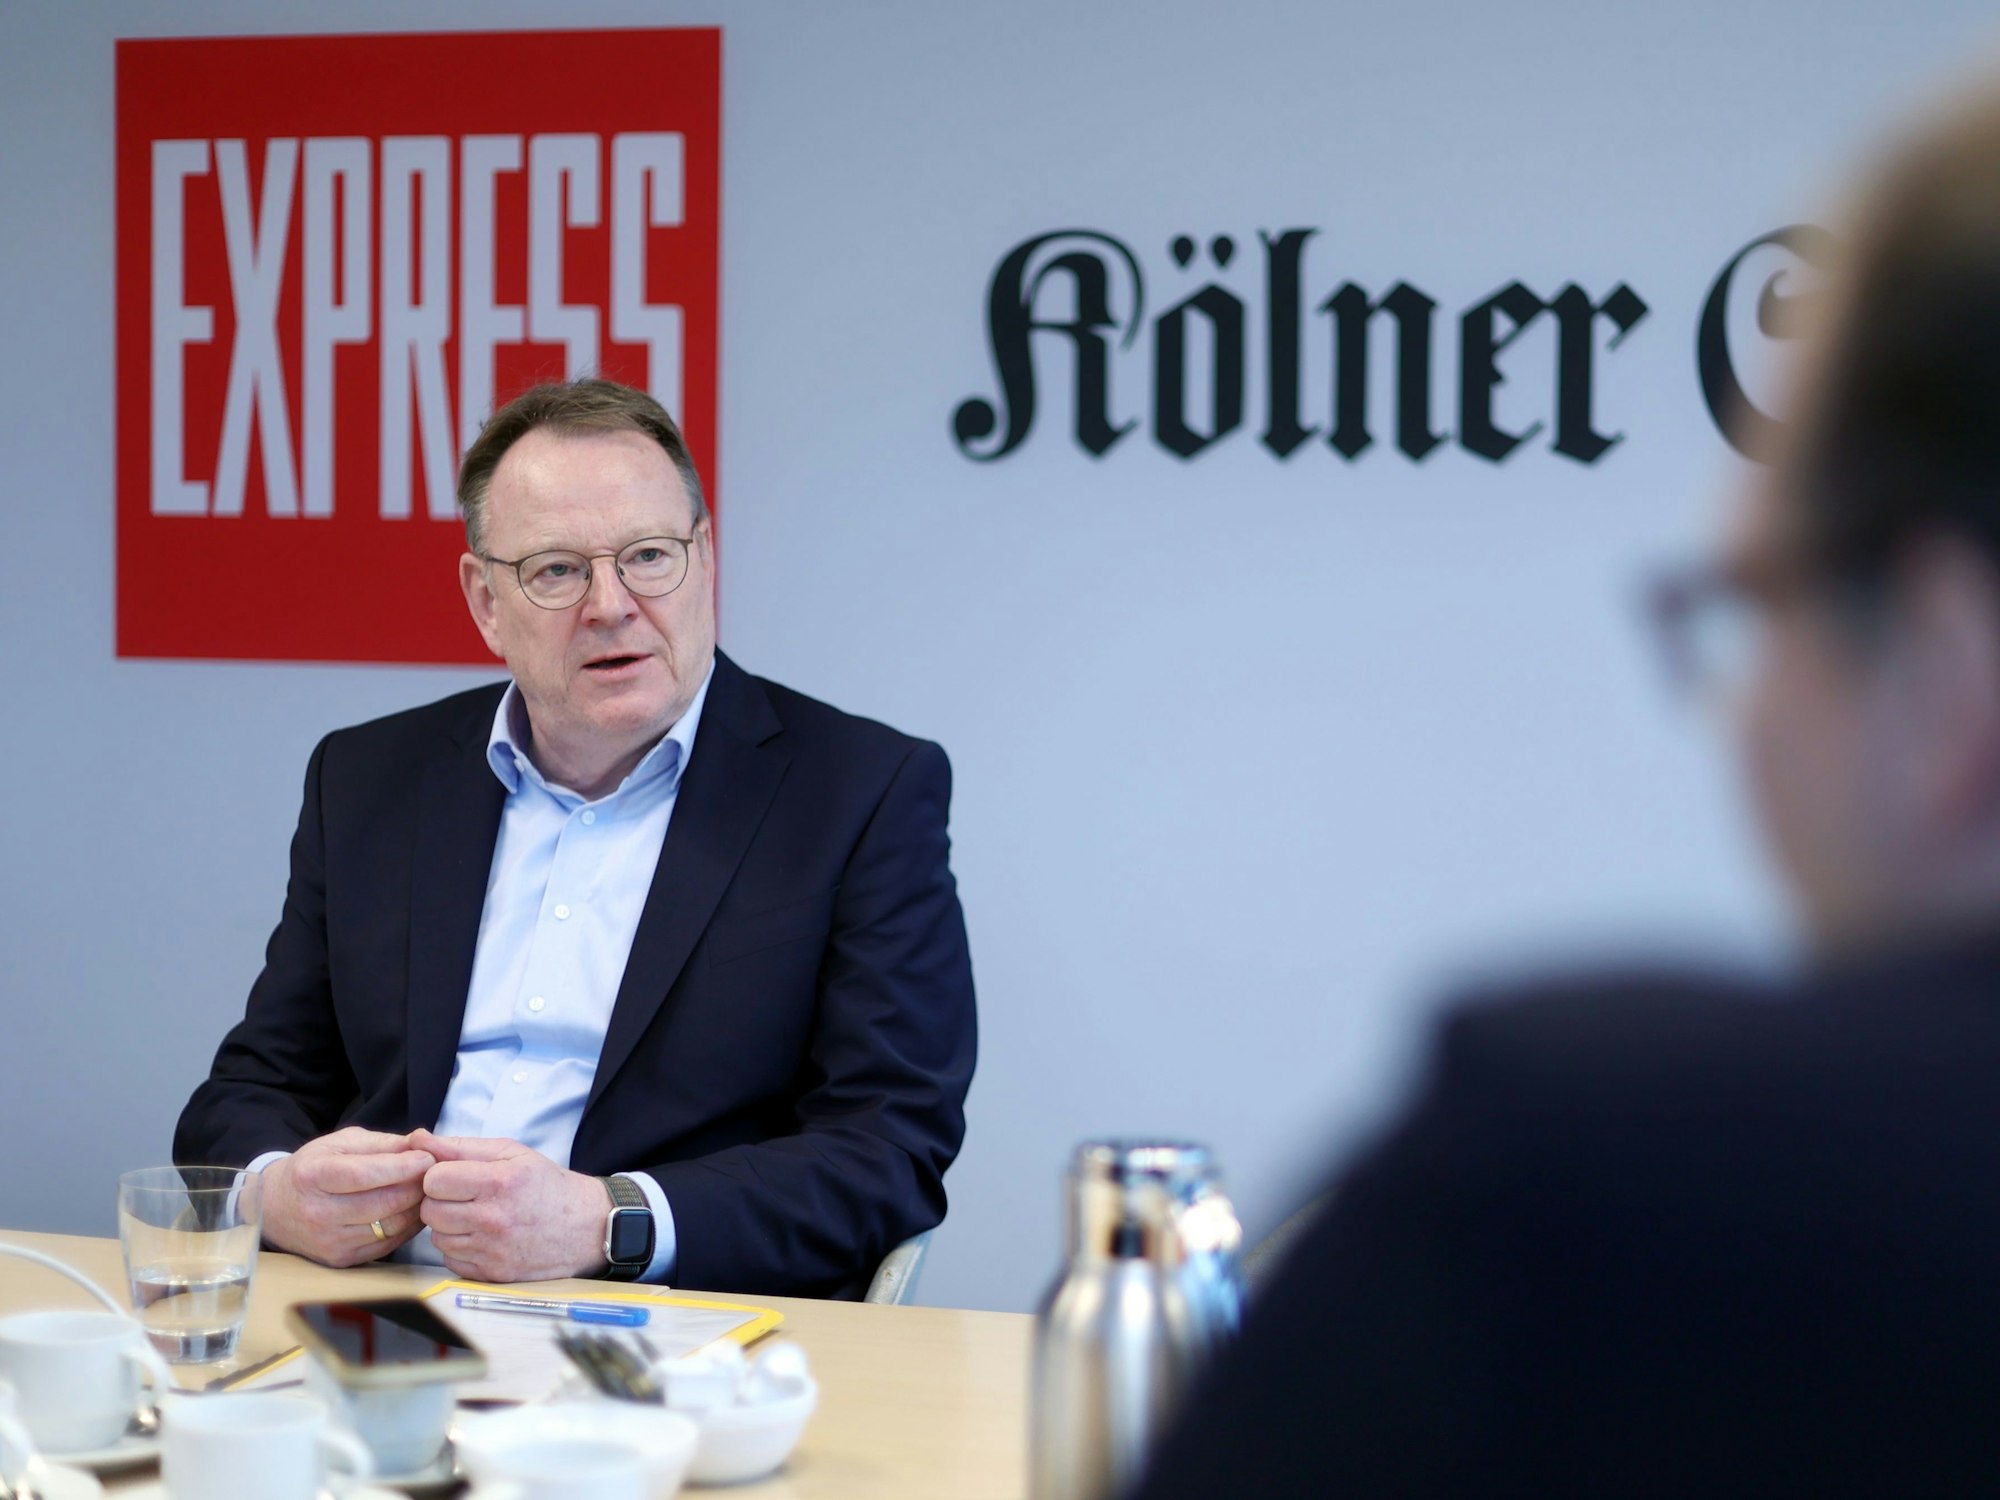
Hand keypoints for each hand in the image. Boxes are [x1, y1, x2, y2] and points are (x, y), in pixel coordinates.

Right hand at [260, 1128, 435, 1267]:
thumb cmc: (315, 1168)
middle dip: (417, 1186)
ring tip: (427, 1190)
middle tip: (435, 1174)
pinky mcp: (341, 1259)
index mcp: (313, 1175)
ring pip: (391, 1225)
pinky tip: (412, 1210)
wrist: (276, 1207)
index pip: (364, 1174)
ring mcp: (329, 1241)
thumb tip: (423, 1144)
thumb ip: (383, 1143)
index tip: (427, 1158)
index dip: (402, 1167)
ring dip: (417, 1207)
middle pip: (383, 1203)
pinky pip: (388, 1243)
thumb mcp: (341, 1143)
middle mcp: (318, 1212)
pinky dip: (408, 1226)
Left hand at [410, 1129, 611, 1282]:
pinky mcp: (492, 1274)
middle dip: (441, 1201)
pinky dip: (460, 1249)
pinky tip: (482, 1237)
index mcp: (499, 1182)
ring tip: (476, 1216)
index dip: (440, 1175)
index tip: (456, 1176)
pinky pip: (451, 1260)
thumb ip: (461, 1146)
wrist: (586, 1227)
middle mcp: (493, 1219)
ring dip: (449, 1226)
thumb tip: (417, 1138)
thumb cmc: (545, 1184)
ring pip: (437, 1238)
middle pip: (430, 1211)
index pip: (434, 1180)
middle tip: (464, 1197)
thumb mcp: (511, 1153)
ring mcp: (492, 1250)